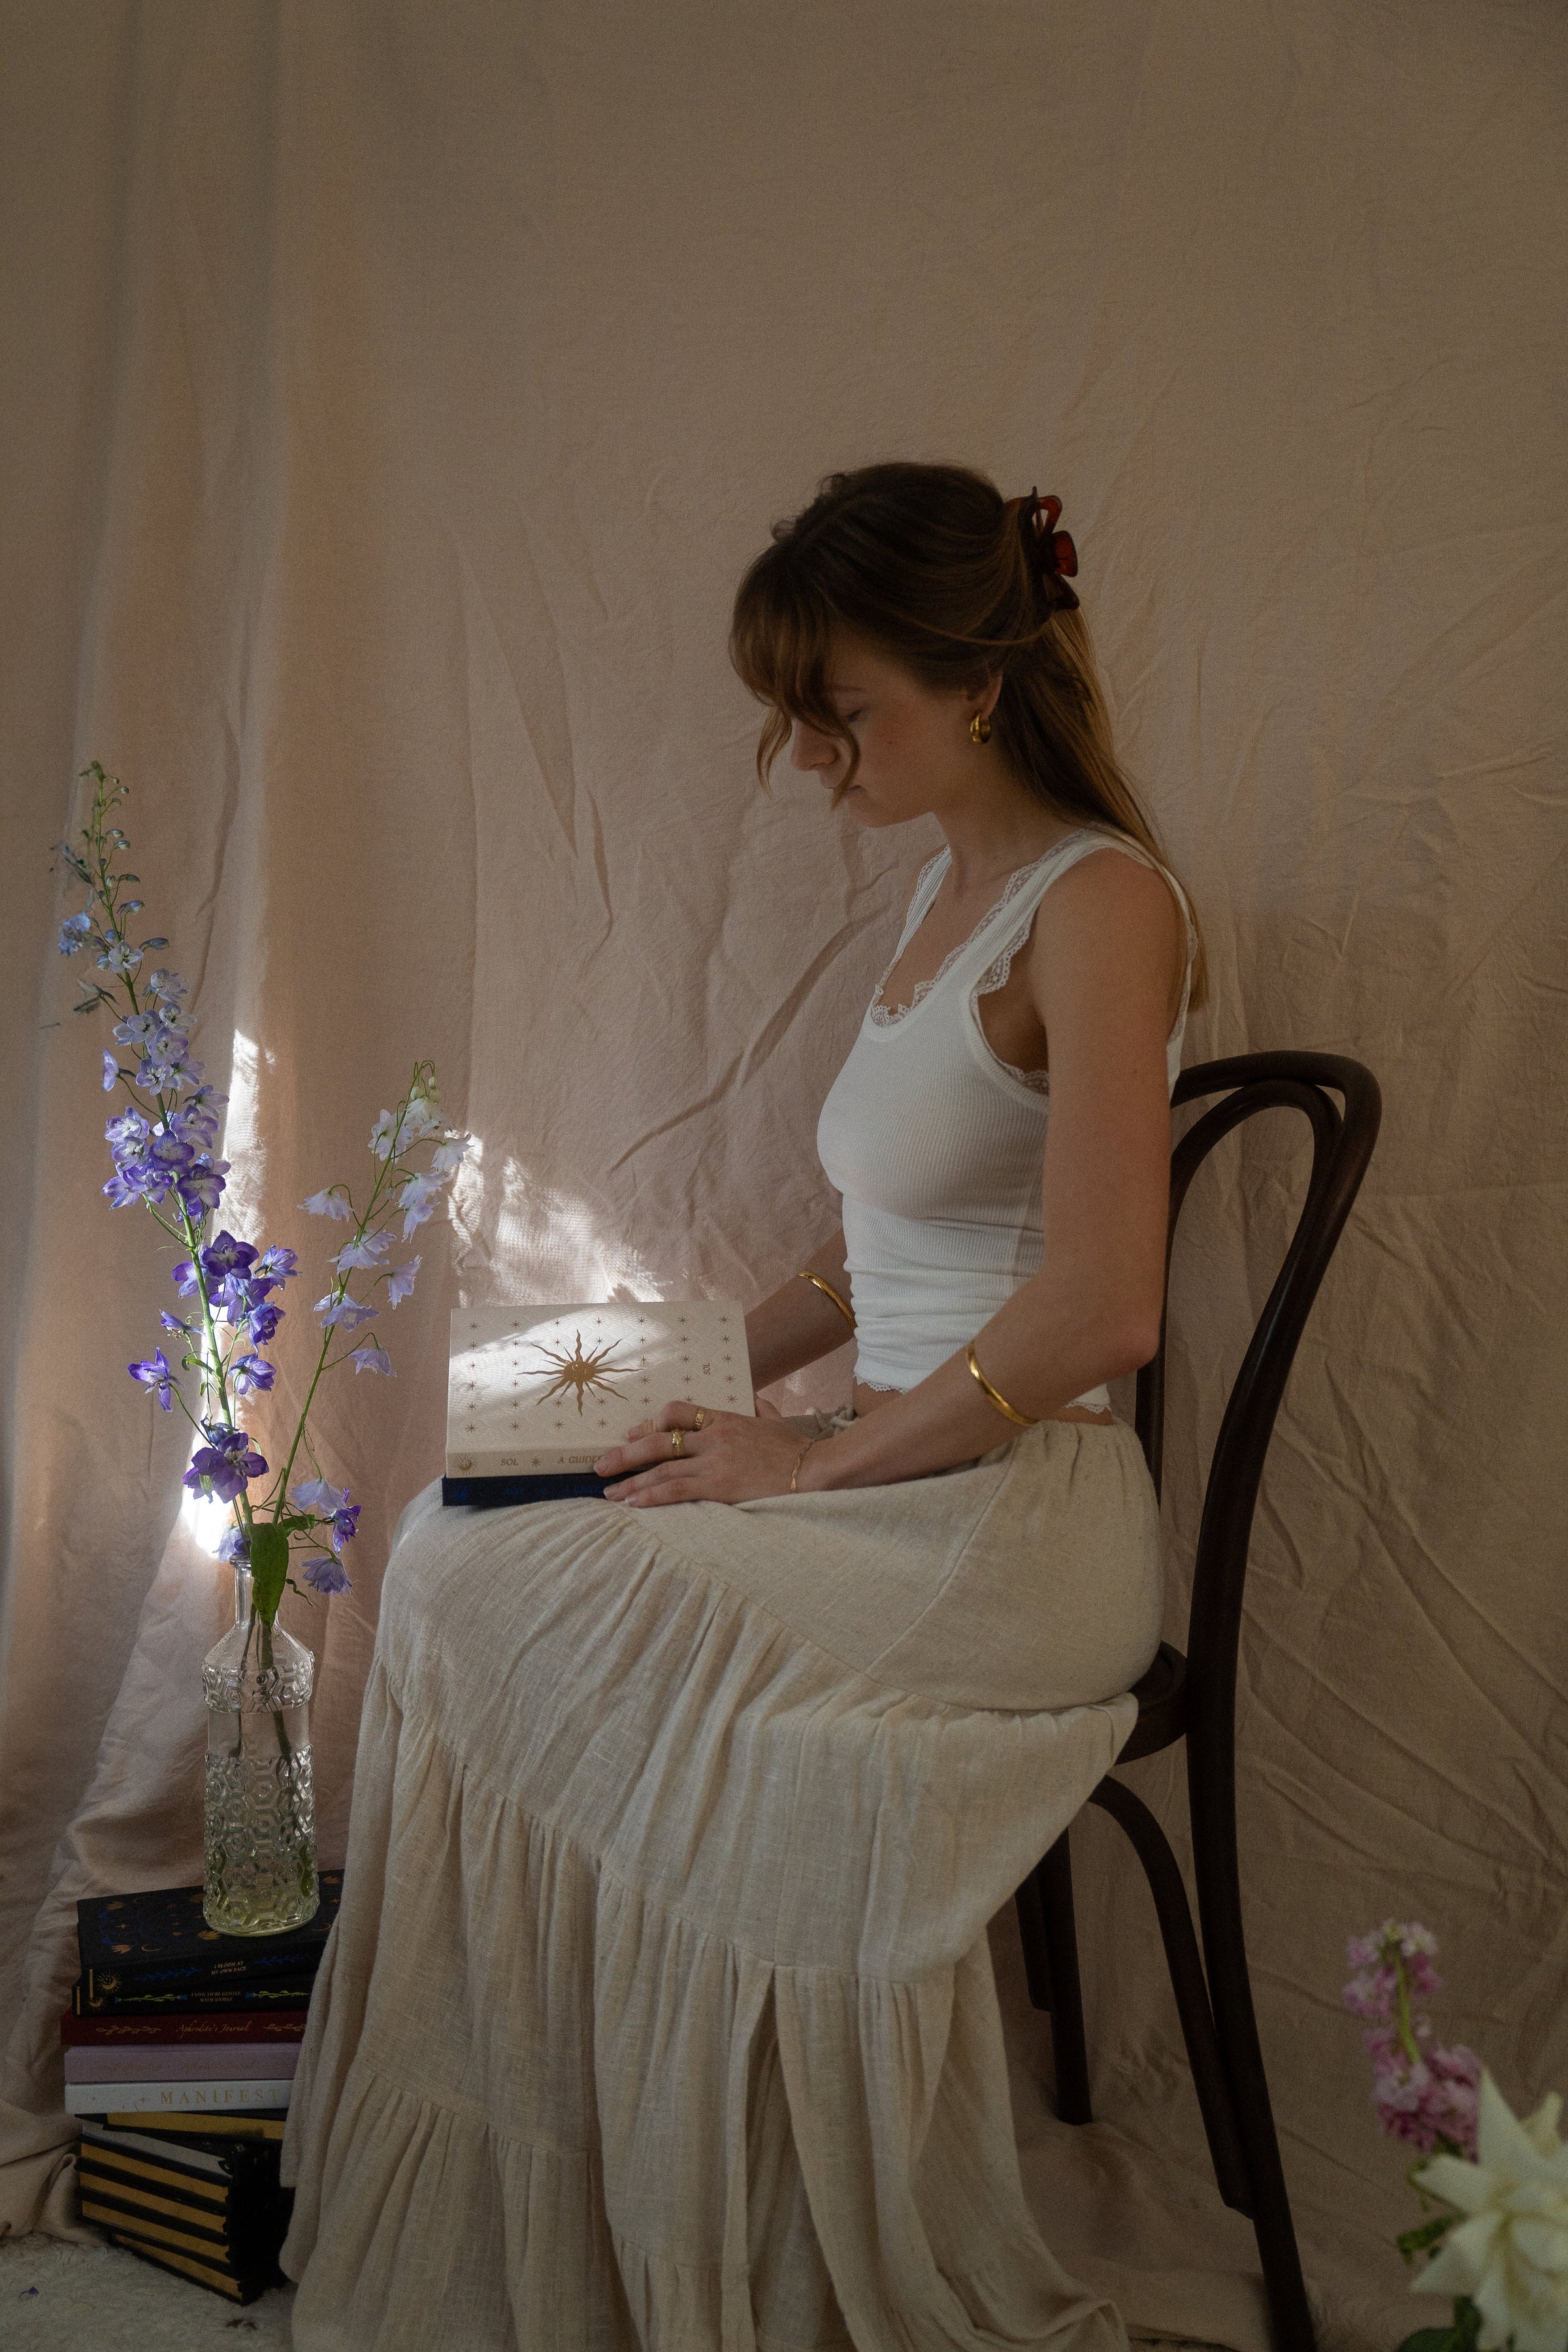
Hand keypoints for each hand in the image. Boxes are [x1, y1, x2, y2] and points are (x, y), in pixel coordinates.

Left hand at [594, 1397, 810, 1505]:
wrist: (817, 1469)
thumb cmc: (800, 1450)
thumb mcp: (778, 1422)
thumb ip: (763, 1409)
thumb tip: (758, 1401)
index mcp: (725, 1419)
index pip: (677, 1412)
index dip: (649, 1423)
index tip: (631, 1435)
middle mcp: (714, 1437)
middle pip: (658, 1441)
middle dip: (624, 1454)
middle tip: (600, 1466)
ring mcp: (715, 1462)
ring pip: (661, 1469)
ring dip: (631, 1482)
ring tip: (609, 1492)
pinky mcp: (720, 1486)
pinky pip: (676, 1489)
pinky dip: (651, 1496)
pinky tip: (633, 1503)